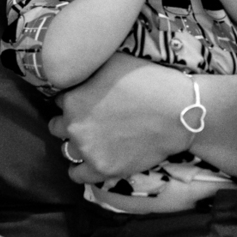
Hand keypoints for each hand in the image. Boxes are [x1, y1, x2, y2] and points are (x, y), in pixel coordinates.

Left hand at [51, 54, 191, 183]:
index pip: (59, 100)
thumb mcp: (111, 61)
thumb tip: (76, 68)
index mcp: (71, 98)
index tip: (86, 101)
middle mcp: (74, 125)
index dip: (73, 100)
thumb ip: (87, 69)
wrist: (178, 112)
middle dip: (70, 122)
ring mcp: (87, 149)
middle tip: (90, 120)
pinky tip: (87, 163)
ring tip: (92, 140)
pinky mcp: (103, 169)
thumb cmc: (148, 80)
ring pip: (66, 149)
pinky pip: (77, 175)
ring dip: (76, 144)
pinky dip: (80, 170)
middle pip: (58, 126)